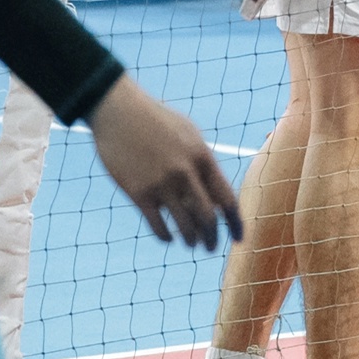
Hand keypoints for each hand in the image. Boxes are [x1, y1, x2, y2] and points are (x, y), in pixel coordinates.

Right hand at [88, 75, 242, 248]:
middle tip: (210, 247)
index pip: (227, 199)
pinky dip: (166, 237)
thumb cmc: (156, 120)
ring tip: (191, 243)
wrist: (119, 111)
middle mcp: (185, 172)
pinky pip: (158, 227)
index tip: (239, 239)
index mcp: (202, 157)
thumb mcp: (188, 133)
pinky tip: (168, 237)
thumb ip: (203, 162)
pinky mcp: (139, 193)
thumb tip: (216, 191)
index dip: (236, 223)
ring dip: (190, 240)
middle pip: (208, 219)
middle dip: (212, 238)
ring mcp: (161, 184)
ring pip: (185, 227)